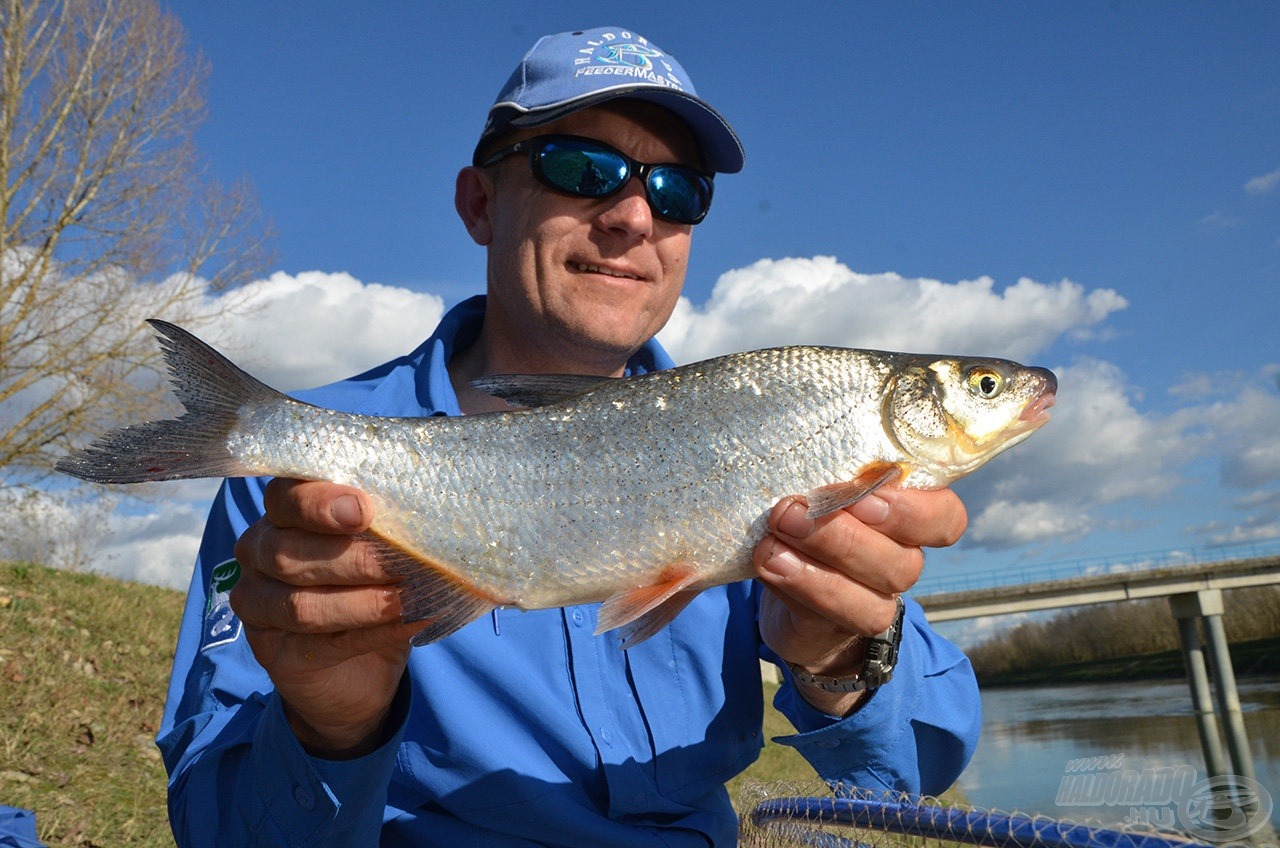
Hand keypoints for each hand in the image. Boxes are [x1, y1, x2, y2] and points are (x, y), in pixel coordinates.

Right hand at [231, 478, 425, 757]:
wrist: (357, 668)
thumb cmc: (371, 584)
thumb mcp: (379, 546)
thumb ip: (387, 528)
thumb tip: (433, 517)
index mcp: (281, 514)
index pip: (285, 497)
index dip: (319, 503)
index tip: (364, 511)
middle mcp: (258, 555)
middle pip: (288, 553)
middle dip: (355, 559)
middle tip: (405, 564)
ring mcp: (256, 607)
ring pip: (303, 606)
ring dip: (365, 602)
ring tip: (411, 599)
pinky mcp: (272, 655)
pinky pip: (321, 644)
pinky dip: (373, 633)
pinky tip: (412, 623)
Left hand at [753, 487, 966, 714]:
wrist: (783, 588)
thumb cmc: (811, 519)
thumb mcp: (825, 490)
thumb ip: (832, 477)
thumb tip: (803, 454)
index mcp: (908, 523)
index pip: (945, 519)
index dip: (914, 511)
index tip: (865, 494)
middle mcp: (900, 565)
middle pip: (903, 563)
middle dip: (845, 537)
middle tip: (793, 511)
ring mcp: (871, 602)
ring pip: (871, 600)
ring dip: (818, 567)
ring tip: (774, 541)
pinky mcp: (834, 629)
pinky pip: (828, 617)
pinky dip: (797, 585)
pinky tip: (769, 562)